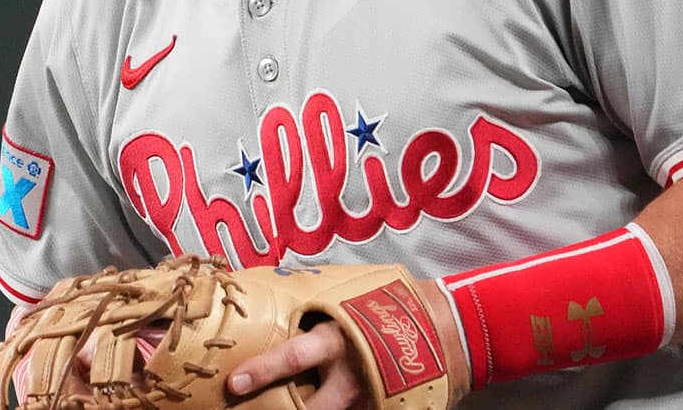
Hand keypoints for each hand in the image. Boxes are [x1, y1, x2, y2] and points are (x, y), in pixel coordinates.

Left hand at [226, 276, 469, 408]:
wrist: (447, 326)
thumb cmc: (390, 303)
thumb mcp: (351, 296)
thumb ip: (318, 302)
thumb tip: (271, 285)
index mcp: (339, 339)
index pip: (293, 358)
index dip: (262, 371)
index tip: (235, 382)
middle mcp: (350, 375)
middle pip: (310, 407)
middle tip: (254, 407)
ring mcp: (367, 397)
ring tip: (291, 407)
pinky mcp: (381, 406)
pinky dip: (337, 409)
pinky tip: (328, 403)